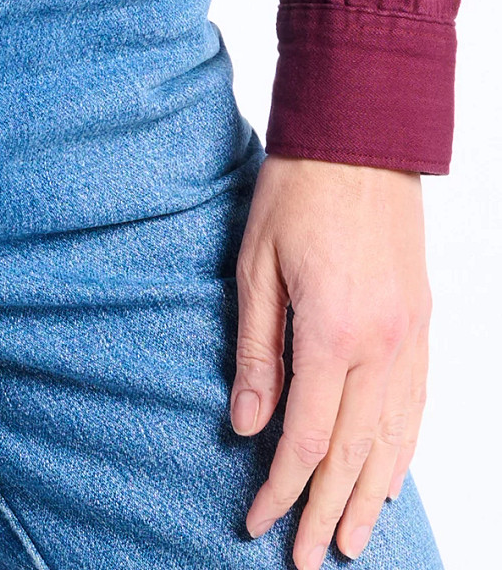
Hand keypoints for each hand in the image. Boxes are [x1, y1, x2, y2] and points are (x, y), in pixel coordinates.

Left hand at [231, 156, 430, 564]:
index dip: (280, 487)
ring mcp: (411, 339)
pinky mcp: (422, 326)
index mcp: (334, 332)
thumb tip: (245, 425)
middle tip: (302, 559)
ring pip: (393, 440)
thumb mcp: (254, 265)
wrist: (360, 139)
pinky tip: (388, 479)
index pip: (306, 436)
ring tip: (347, 541)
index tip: (255, 521)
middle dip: (324, 511)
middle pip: (353, 453)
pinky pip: (416, 407)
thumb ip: (256, 351)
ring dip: (368, 497)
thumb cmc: (295, 192)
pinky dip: (402, 452)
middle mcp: (383, 346)